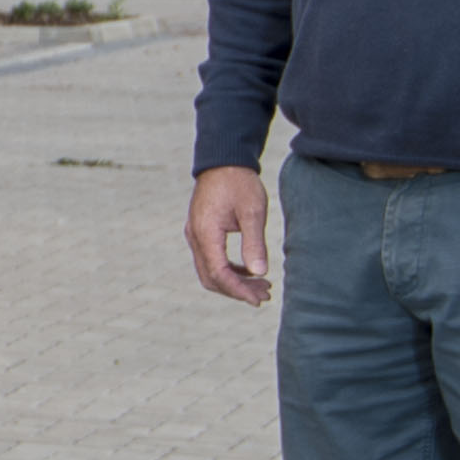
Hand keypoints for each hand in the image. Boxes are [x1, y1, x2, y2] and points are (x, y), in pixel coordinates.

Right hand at [186, 167, 270, 306]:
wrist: (223, 160)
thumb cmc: (239, 183)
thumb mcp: (252, 212)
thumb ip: (254, 244)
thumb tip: (260, 273)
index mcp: (206, 233)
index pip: (219, 273)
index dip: (238, 290)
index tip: (258, 299)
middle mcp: (195, 237)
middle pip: (211, 277)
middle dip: (237, 290)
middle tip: (264, 295)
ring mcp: (195, 235)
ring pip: (210, 271)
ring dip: (234, 281)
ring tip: (262, 285)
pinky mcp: (201, 232)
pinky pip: (211, 259)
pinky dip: (229, 270)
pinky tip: (250, 270)